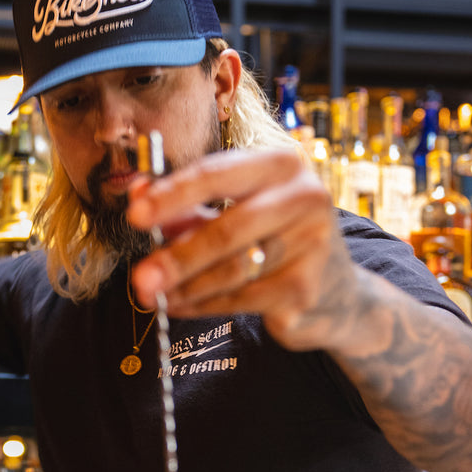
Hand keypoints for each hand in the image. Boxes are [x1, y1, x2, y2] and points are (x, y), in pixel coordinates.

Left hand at [126, 147, 358, 352]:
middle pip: (226, 229)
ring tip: (153, 295)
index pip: (217, 173)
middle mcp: (304, 197)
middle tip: (139, 278)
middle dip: (177, 257)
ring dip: (185, 286)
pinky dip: (203, 304)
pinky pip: (240, 298)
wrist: (337, 293)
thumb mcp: (235, 212)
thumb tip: (136, 193)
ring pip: (231, 269)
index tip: (134, 214)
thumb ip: (188, 205)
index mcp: (282, 165)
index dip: (172, 195)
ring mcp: (311, 244)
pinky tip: (180, 306)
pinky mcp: (305, 287)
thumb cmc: (276, 240)